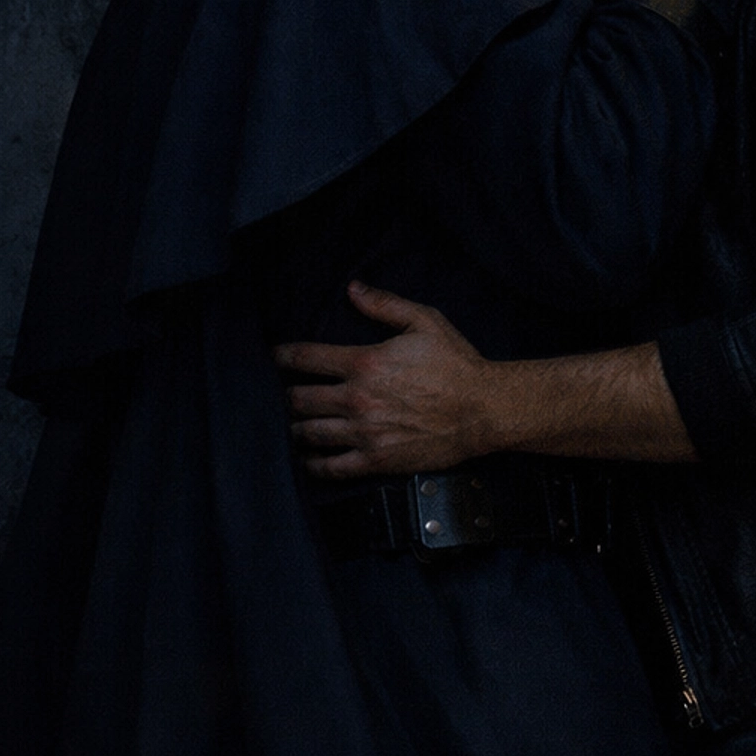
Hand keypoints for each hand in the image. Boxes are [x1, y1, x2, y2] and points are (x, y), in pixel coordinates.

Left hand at [276, 282, 507, 479]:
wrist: (484, 410)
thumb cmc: (456, 364)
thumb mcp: (425, 321)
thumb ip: (385, 304)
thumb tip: (353, 289)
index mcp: (364, 363)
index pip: (306, 358)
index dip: (281, 356)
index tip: (272, 358)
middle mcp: (357, 399)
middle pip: (298, 399)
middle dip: (283, 396)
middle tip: (279, 395)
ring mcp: (364, 433)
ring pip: (309, 433)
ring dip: (294, 429)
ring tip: (290, 426)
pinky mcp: (376, 460)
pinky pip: (331, 467)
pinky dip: (313, 464)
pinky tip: (307, 458)